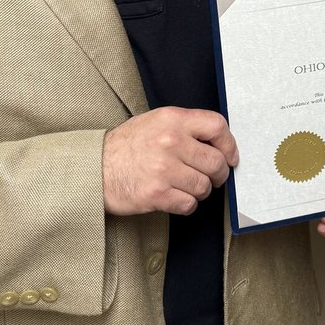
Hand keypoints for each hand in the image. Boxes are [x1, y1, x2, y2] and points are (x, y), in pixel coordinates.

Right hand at [103, 107, 238, 215]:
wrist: (94, 168)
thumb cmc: (126, 146)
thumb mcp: (156, 121)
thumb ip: (186, 127)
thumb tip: (218, 142)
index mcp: (173, 119)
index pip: (217, 126)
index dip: (229, 144)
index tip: (230, 156)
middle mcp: (170, 141)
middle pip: (216, 161)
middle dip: (219, 173)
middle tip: (213, 177)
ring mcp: (163, 168)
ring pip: (204, 185)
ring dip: (201, 190)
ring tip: (188, 187)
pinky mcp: (156, 194)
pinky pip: (189, 204)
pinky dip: (187, 204)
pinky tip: (176, 198)